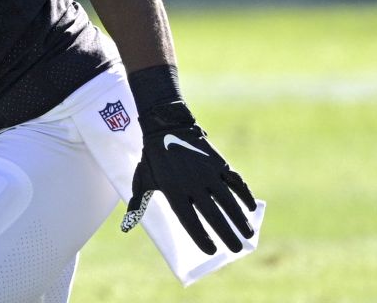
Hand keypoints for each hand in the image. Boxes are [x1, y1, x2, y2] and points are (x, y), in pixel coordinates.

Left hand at [120, 101, 256, 254]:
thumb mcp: (143, 179)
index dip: (201, 236)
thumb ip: (139, 204)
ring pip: (227, 200)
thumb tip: (126, 226)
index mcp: (173, 190)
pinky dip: (244, 195)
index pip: (189, 220)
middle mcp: (192, 184)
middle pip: (212, 214)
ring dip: (239, 218)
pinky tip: (251, 208)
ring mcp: (207, 173)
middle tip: (236, 249)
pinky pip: (234, 182)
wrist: (166, 126)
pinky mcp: (218, 163)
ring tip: (248, 234)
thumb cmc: (153, 158)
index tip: (211, 250)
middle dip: (226, 233)